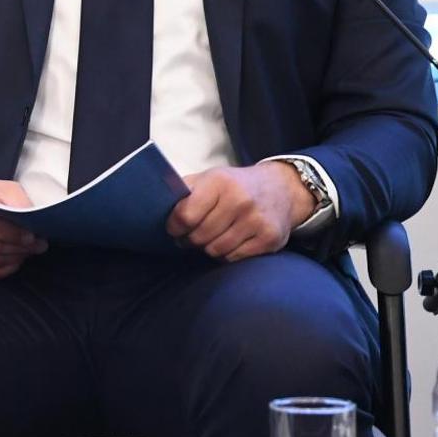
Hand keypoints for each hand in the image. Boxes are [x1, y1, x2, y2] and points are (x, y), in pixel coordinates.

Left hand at [166, 163, 313, 260]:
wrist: (281, 189)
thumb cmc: (235, 185)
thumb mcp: (209, 178)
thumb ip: (184, 191)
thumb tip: (156, 206)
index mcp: (219, 182)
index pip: (186, 215)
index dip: (175, 227)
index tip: (174, 229)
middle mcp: (240, 200)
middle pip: (200, 236)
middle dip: (189, 240)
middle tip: (189, 237)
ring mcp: (256, 221)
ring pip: (215, 250)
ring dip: (206, 248)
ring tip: (208, 239)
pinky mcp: (269, 239)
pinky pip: (234, 258)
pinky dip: (225, 254)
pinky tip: (227, 243)